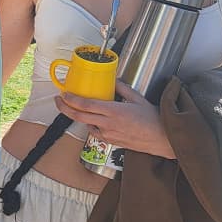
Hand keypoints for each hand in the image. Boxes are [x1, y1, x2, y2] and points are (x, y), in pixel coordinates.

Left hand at [54, 82, 175, 158]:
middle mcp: (108, 124)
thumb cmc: (154, 119)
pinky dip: (91, 125)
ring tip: (77, 107)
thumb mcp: (138, 98)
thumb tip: (112, 80)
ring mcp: (109, 134)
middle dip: (64, 107)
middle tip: (59, 100)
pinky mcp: (111, 142)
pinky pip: (95, 132)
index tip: (63, 94)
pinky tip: (94, 119)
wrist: (163, 139)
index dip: (71, 99)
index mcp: (114, 111)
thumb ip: (122, 88)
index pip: (86, 105)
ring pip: (86, 124)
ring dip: (79, 116)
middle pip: (79, 116)